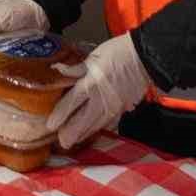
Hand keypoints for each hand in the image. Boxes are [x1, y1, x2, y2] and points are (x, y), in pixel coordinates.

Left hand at [46, 33, 150, 150]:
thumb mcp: (93, 56)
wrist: (144, 58)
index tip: (51, 125)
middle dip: (71, 134)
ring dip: (83, 135)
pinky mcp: (122, 110)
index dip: (60, 115)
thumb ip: (76, 68)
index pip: (72, 103)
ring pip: (95, 126)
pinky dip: (97, 129)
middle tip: (61, 142)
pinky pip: (108, 124)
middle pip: (83, 121)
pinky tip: (91, 133)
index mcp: (91, 83)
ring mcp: (113, 107)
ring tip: (72, 141)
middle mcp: (101, 99)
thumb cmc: (118, 53)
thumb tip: (58, 70)